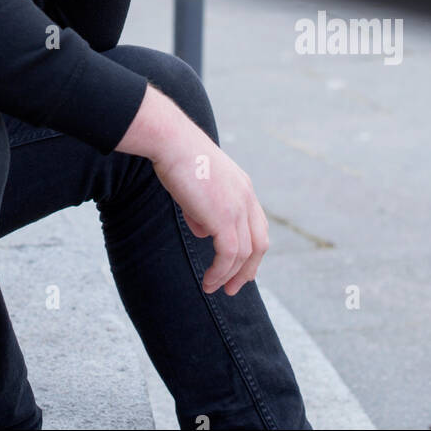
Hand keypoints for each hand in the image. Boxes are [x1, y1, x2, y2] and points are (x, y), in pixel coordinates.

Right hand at [116, 87, 269, 294]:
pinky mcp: (224, 217)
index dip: (250, 248)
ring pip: (244, 254)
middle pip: (259, 243)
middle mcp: (247, 197)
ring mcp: (238, 208)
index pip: (256, 224)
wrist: (171, 141)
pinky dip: (221, 273)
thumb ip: (203, 208)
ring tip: (215, 288)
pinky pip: (229, 255)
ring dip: (231, 276)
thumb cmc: (176, 156)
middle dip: (248, 269)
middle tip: (234, 287)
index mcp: (243, 186)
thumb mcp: (196, 185)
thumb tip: (203, 231)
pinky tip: (209, 282)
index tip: (237, 265)